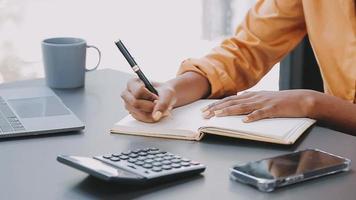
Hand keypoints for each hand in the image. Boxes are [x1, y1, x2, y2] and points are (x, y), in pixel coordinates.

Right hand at [121, 78, 176, 122]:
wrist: (165, 97)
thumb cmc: (164, 91)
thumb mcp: (167, 93)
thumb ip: (163, 103)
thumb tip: (156, 116)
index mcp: (132, 83)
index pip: (138, 91)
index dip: (150, 96)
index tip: (157, 97)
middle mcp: (127, 94)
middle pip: (135, 103)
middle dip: (149, 107)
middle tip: (158, 105)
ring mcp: (128, 105)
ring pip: (137, 113)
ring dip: (151, 114)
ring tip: (160, 110)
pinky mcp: (133, 113)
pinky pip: (140, 119)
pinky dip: (150, 118)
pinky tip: (156, 114)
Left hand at [201, 90, 317, 121]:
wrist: (302, 99)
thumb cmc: (282, 101)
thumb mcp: (263, 98)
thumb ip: (250, 101)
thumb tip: (236, 103)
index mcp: (252, 95)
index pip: (230, 100)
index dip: (217, 104)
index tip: (205, 109)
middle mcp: (255, 97)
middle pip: (232, 103)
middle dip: (217, 108)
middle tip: (205, 114)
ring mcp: (264, 103)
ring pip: (243, 107)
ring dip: (229, 111)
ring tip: (217, 115)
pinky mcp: (274, 109)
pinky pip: (262, 114)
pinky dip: (253, 117)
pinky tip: (245, 121)